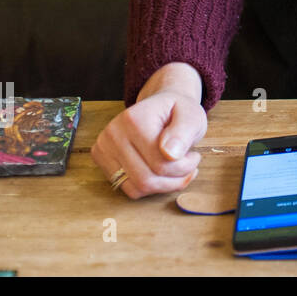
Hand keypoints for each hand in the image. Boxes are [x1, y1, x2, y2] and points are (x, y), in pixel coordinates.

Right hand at [91, 62, 207, 198]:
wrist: (161, 106)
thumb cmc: (177, 112)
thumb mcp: (191, 115)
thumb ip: (183, 132)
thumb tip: (170, 154)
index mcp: (134, 120)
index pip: (161, 163)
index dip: (185, 166)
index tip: (195, 156)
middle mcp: (113, 134)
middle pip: (146, 179)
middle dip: (175, 179)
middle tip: (189, 165)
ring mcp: (104, 148)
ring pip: (137, 188)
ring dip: (163, 185)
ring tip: (176, 169)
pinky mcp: (102, 161)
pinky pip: (129, 189)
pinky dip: (149, 187)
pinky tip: (161, 173)